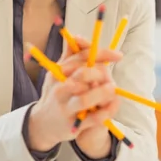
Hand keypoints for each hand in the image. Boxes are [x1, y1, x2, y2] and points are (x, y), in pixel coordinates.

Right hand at [27, 37, 120, 152]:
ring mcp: (65, 107)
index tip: (119, 55)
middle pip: (82, 75)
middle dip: (99, 73)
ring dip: (102, 92)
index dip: (102, 53)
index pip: (81, 56)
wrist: (42, 124)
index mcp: (58, 72)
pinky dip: (106, 111)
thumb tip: (77, 36)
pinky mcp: (72, 125)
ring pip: (84, 98)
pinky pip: (92, 118)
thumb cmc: (55, 93)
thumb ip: (69, 56)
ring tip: (113, 89)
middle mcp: (60, 88)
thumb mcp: (57, 73)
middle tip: (110, 77)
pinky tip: (114, 104)